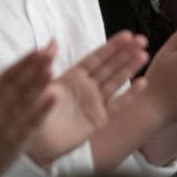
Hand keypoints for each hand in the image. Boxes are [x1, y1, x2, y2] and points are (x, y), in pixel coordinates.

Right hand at [0, 47, 56, 176]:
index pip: (4, 78)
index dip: (21, 63)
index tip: (36, 50)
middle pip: (18, 86)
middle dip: (34, 68)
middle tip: (50, 52)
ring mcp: (5, 128)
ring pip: (25, 103)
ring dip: (40, 85)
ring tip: (53, 68)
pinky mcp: (15, 144)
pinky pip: (31, 125)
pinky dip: (43, 111)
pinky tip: (55, 98)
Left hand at [23, 30, 149, 165]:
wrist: (34, 142)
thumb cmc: (32, 112)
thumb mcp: (38, 85)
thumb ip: (47, 64)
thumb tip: (52, 41)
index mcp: (73, 77)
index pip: (96, 58)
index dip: (111, 46)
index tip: (127, 35)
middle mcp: (87, 87)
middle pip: (110, 66)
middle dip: (126, 53)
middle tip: (142, 39)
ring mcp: (94, 103)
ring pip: (116, 81)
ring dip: (130, 68)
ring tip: (144, 55)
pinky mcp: (99, 119)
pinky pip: (117, 104)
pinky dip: (130, 95)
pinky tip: (142, 83)